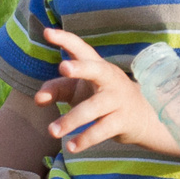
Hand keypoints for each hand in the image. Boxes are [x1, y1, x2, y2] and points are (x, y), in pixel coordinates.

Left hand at [34, 28, 178, 157]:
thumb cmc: (102, 97)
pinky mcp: (121, 121)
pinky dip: (85, 139)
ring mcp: (117, 100)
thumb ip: (57, 89)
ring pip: (93, 108)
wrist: (142, 116)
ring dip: (71, 120)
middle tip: (63, 68)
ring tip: (52, 131)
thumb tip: (37, 99)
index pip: (80, 48)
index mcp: (96, 66)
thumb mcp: (79, 89)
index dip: (65, 40)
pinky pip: (102, 130)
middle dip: (81, 68)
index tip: (47, 32)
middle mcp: (108, 79)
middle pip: (96, 69)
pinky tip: (71, 146)